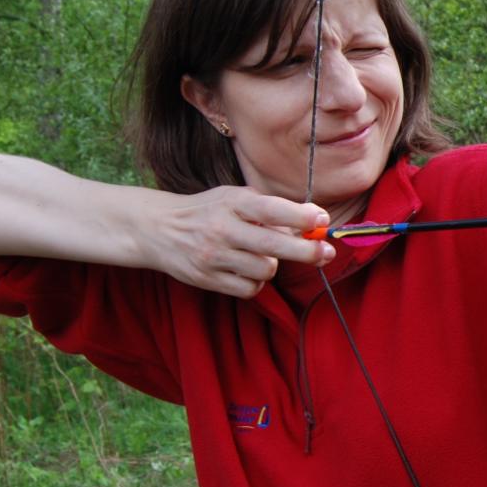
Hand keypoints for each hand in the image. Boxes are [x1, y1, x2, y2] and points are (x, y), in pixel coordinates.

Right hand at [150, 187, 334, 297]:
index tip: (322, 221)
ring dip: (273, 265)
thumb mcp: (235, 198)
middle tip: (326, 253)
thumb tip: (315, 224)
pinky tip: (248, 270)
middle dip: (307, 251)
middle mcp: (222, 229)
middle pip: (274, 245)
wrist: (160, 230)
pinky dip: (256, 282)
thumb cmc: (210, 211)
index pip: (271, 210)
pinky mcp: (208, 279)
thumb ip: (270, 208)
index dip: (301, 217)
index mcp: (232, 203)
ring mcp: (213, 256)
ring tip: (264, 256)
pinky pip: (250, 288)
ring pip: (265, 270)